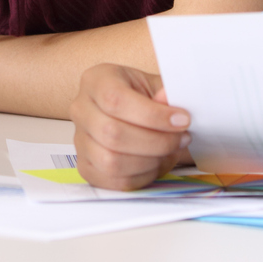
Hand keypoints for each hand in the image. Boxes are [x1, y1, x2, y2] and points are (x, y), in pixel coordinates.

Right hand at [71, 63, 191, 191]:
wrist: (133, 114)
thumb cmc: (143, 97)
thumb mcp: (156, 85)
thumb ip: (164, 92)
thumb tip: (167, 98)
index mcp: (95, 81)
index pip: (116, 100)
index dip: (152, 114)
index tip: (182, 120)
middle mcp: (81, 109)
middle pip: (112, 133)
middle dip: (156, 141)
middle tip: (181, 138)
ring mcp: (80, 140)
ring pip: (111, 161)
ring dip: (150, 161)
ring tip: (169, 151)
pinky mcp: (86, 167)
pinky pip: (115, 181)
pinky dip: (142, 176)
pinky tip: (155, 163)